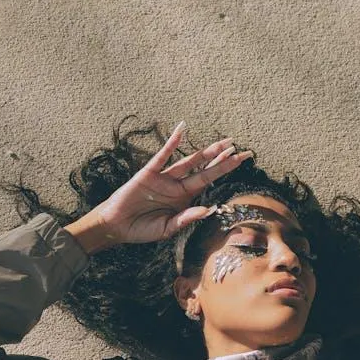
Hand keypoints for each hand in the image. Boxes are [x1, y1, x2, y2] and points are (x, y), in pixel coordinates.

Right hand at [69, 121, 253, 249]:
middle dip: (223, 160)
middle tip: (243, 150)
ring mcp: (164, 177)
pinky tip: (182, 130)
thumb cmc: (142, 229)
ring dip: (206, 152)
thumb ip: (186, 219)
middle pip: (204, 169)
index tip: (242, 161)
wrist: (116, 227)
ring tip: (225, 143)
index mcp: (184, 199)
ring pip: (189, 161)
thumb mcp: (167, 229)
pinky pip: (163, 155)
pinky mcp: (149, 172)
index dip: (224, 171)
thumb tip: (208, 210)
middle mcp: (177, 185)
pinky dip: (172, 143)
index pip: (209, 182)